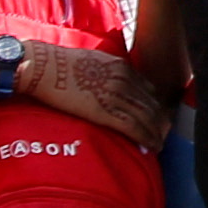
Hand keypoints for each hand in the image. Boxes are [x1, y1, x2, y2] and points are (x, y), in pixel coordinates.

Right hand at [28, 44, 172, 149]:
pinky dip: (147, 138)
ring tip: (159, 144)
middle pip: (152, 105)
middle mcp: (124, 81)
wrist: (44, 67)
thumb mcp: (94, 60)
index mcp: (122, 68)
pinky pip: (134, 127)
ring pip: (147, 118)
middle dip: (160, 121)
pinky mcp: (105, 112)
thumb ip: (109, 71)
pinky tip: (152, 147)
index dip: (156, 106)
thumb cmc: (61, 64)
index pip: (149, 90)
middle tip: (164, 134)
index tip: (158, 116)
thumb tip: (109, 83)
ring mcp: (116, 96)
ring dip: (157, 133)